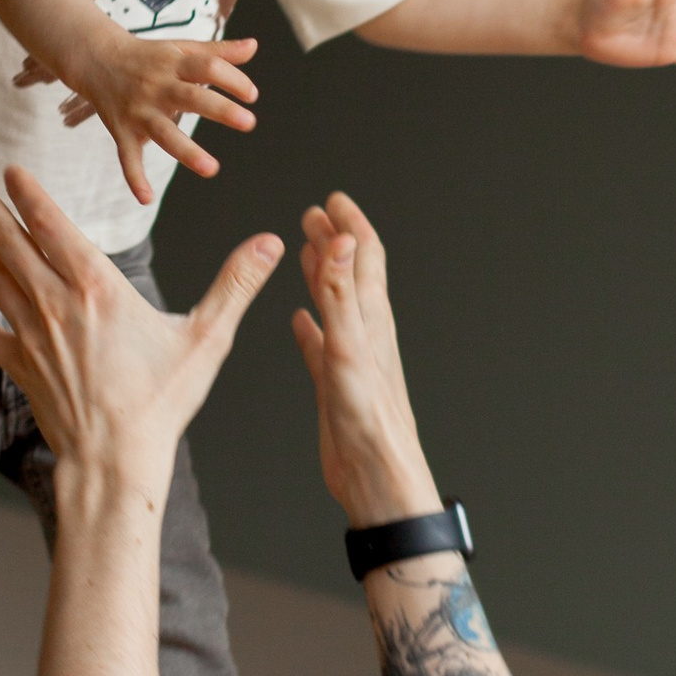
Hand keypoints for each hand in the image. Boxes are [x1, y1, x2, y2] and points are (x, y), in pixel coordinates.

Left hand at [0, 167, 279, 482]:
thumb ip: (236, 284)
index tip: (9, 170)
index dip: (29, 195)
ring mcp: (32, 335)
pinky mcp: (20, 367)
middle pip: (11, 243)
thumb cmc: (160, 402)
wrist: (116, 459)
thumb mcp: (207, 338)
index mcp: (97, 288)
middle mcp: (56, 304)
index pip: (53, 227)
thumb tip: (270, 243)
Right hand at [62, 29, 260, 206]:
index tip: (251, 95)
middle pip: (191, 97)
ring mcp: (138, 111)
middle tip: (249, 123)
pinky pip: (127, 156)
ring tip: (211, 169)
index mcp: (174, 65)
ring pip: (163, 132)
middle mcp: (156, 87)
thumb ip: (217, 52)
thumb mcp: (180, 48)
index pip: (207, 67)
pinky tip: (147, 198)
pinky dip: (134, 177)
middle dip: (220, 110)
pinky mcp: (122, 131)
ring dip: (186, 151)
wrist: (97, 59)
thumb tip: (253, 46)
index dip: (232, 79)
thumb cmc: (148, 57)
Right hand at [291, 194, 440, 527]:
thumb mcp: (349, 348)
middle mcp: (364, 332)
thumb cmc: (370, 421)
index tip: (335, 200)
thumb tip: (341, 242)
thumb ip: (341, 294)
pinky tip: (299, 322)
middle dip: (334, 240)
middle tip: (316, 214)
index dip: (351, 225)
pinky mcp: (336, 384)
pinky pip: (320, 345)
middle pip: (350, 272)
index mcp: (370, 318)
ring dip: (323, 274)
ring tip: (308, 251)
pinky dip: (310, 326)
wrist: (376, 475)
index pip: (363, 256)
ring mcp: (351, 357)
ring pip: (336, 304)